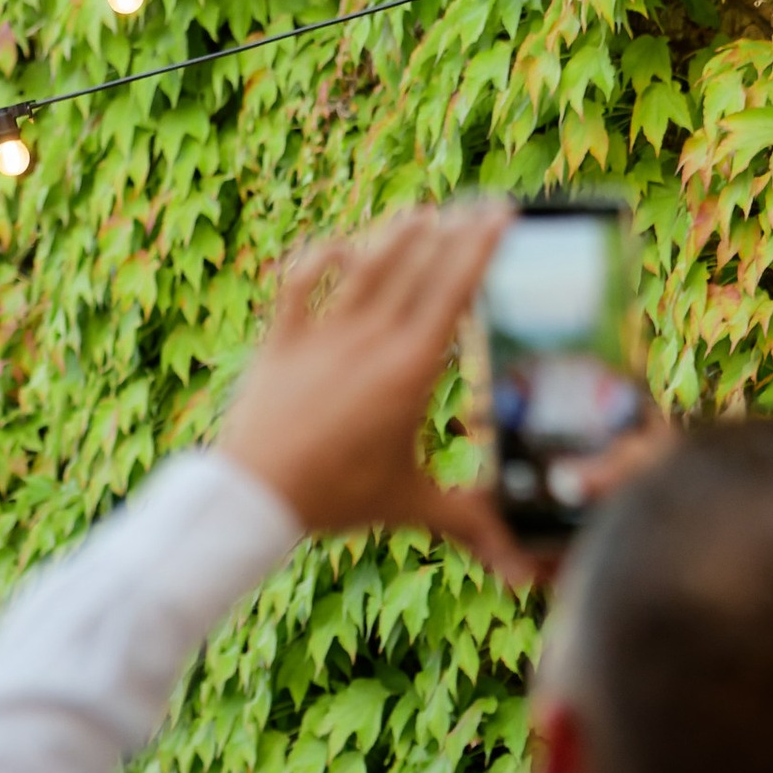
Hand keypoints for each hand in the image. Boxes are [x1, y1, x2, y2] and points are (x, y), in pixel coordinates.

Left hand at [219, 205, 543, 590]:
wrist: (255, 496)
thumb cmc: (335, 500)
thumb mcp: (409, 504)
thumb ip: (467, 521)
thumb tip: (516, 568)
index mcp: (411, 370)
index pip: (455, 289)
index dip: (480, 244)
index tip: (501, 212)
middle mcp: (370, 340)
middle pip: (417, 263)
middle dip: (452, 228)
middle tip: (475, 203)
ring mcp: (323, 334)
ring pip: (366, 262)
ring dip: (395, 233)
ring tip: (422, 215)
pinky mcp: (281, 338)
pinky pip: (301, 280)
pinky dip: (320, 256)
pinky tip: (340, 246)